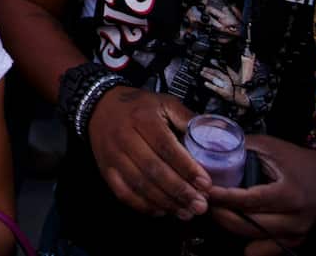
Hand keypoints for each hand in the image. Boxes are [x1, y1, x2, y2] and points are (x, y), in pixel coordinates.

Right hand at [87, 87, 210, 218]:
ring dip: (165, 202)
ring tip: (186, 213)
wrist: (100, 106)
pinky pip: (123, 193)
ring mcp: (113, 155)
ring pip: (139, 184)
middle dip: (179, 191)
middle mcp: (125, 137)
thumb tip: (215, 137)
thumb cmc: (138, 106)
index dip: (187, 168)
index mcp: (143, 118)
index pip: (166, 147)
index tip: (205, 184)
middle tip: (200, 206)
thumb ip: (188, 119)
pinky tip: (161, 211)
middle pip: (153, 170)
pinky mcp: (105, 169)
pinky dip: (143, 206)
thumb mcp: (164, 103)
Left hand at [206, 135, 315, 255]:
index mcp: (289, 194)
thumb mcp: (269, 146)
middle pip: (246, 225)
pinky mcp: (295, 241)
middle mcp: (294, 219)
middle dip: (220, 213)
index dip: (221, 197)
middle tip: (204, 200)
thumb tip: (208, 147)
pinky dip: (247, 242)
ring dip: (230, 226)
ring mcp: (296, 233)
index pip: (247, 201)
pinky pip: (264, 250)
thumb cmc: (298, 160)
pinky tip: (236, 225)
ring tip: (216, 209)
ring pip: (251, 239)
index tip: (204, 190)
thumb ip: (240, 147)